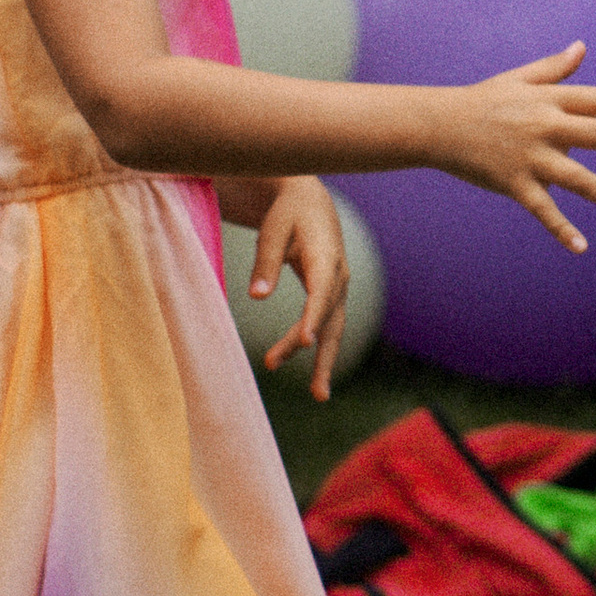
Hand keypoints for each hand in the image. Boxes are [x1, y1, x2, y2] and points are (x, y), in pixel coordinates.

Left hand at [243, 176, 349, 400]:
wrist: (309, 201)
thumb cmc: (288, 213)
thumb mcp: (273, 230)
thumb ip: (265, 261)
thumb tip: (256, 297)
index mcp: (326, 258)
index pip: (322, 293)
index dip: (313, 317)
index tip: (305, 342)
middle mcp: (338, 277)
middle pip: (330, 319)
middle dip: (319, 353)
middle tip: (301, 381)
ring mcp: (338, 288)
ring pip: (334, 329)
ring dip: (325, 360)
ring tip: (319, 395)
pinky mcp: (330, 295)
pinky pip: (328, 326)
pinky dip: (321, 349)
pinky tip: (315, 375)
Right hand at [439, 43, 595, 253]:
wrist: (437, 124)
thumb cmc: (482, 100)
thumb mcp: (519, 79)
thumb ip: (554, 68)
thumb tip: (582, 48)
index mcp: (549, 100)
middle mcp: (545, 126)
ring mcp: (530, 157)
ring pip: (578, 179)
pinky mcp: (513, 183)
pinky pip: (542, 210)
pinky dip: (561, 229)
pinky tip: (582, 247)